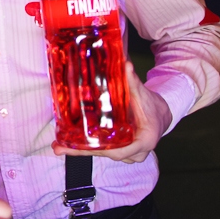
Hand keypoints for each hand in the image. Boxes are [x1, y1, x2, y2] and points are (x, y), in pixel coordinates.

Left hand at [53, 62, 171, 162]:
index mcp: (144, 141)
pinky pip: (102, 150)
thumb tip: (126, 65)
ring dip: (81, 151)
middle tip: (59, 148)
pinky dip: (87, 148)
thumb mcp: (144, 94)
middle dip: (82, 152)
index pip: (122, 150)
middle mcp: (136, 152)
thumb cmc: (153, 106)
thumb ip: (133, 82)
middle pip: (107, 154)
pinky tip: (69, 144)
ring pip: (103, 154)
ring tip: (59, 146)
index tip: (85, 147)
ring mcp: (128, 153)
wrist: (160, 115)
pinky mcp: (120, 150)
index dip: (103, 149)